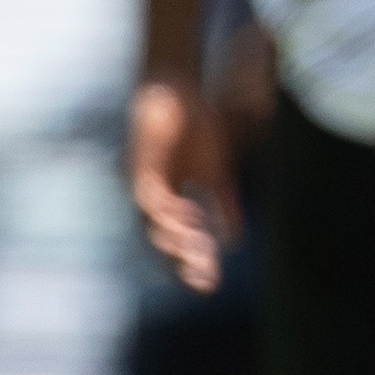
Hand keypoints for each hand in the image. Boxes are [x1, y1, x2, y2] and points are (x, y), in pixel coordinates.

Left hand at [130, 76, 238, 294]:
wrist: (177, 90)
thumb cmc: (194, 129)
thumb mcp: (217, 174)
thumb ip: (223, 206)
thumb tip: (234, 243)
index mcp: (168, 205)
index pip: (179, 243)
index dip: (193, 264)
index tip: (212, 285)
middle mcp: (150, 200)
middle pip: (161, 242)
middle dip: (183, 261)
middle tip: (205, 277)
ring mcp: (143, 184)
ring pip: (152, 225)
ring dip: (175, 240)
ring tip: (200, 250)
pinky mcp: (141, 166)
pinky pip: (149, 198)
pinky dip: (166, 212)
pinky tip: (189, 216)